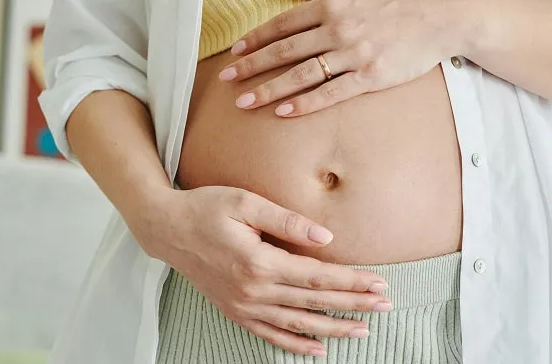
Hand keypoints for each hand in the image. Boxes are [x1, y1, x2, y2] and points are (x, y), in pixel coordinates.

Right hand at [132, 186, 390, 356]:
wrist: (166, 229)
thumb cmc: (206, 208)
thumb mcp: (246, 203)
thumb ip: (288, 221)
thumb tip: (326, 238)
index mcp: (259, 262)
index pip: (317, 277)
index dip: (351, 281)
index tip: (379, 283)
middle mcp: (253, 291)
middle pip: (314, 303)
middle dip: (353, 304)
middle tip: (385, 305)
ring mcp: (243, 306)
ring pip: (297, 324)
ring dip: (332, 328)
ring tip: (363, 330)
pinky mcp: (234, 311)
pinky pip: (269, 334)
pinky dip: (295, 344)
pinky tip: (318, 349)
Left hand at [218, 0, 462, 116]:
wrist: (445, 15)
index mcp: (334, 3)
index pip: (284, 23)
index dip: (257, 38)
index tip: (236, 52)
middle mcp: (339, 29)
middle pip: (286, 50)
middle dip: (252, 66)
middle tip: (227, 80)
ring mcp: (354, 55)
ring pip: (302, 74)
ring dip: (270, 89)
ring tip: (245, 103)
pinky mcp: (371, 77)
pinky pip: (331, 93)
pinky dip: (305, 103)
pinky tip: (284, 112)